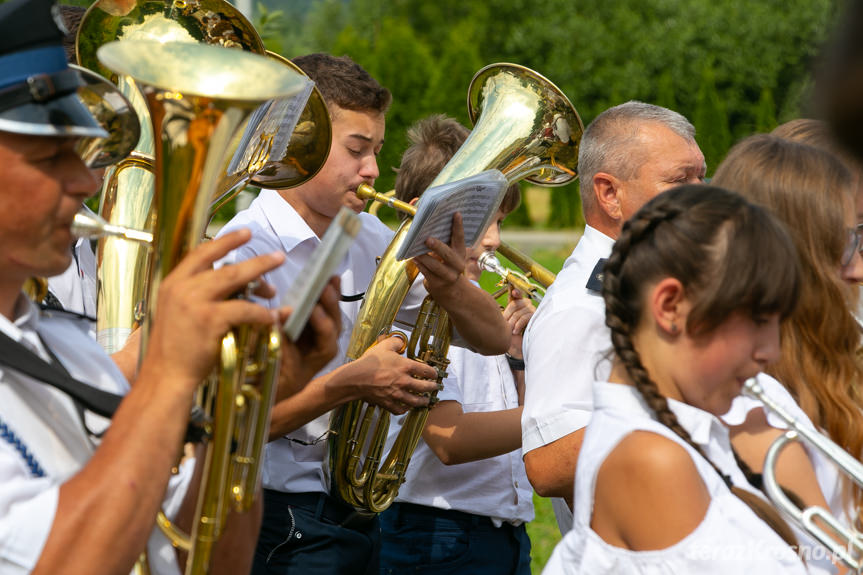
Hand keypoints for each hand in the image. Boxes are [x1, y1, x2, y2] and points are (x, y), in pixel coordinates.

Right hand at [143, 229, 284, 393]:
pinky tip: (272, 317)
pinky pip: (244, 309)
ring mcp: (195, 302)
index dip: (224, 241)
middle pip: (225, 265)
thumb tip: (234, 286)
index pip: (200, 254)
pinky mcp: (209, 319)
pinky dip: (261, 313)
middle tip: (277, 256)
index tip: (244, 233)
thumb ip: (198, 296)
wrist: (164, 378)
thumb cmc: (174, 351)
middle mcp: (181, 288)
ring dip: (262, 278)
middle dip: (255, 260)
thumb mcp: (177, 314)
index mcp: (171, 284)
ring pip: (236, 280)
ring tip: (278, 283)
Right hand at [275, 277, 341, 400]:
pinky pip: (323, 305)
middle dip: (330, 302)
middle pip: (333, 319)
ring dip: (330, 293)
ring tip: (328, 274)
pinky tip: (327, 277)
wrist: (280, 383)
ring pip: (331, 310)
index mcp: (322, 354)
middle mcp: (327, 341)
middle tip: (325, 284)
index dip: (321, 322)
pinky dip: (326, 292)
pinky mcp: (315, 323)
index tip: (312, 308)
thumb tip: (280, 316)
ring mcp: (323, 331)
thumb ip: (281, 342)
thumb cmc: (279, 377)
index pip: (326, 336)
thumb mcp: (278, 365)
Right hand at [352, 335, 438, 414]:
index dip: (433, 372)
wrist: (356, 378)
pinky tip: (407, 407)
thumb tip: (401, 342)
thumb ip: (395, 342)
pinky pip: (400, 410)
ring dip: (423, 401)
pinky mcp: (388, 403)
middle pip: (424, 387)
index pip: (425, 370)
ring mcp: (397, 394)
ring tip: (426, 401)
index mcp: (405, 367)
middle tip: (435, 387)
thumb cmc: (369, 362)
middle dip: (432, 387)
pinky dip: (405, 410)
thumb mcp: (383, 346)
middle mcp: (404, 382)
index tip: (435, 374)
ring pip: (415, 401)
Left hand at [413, 212, 467, 298]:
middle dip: (437, 246)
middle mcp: (457, 264)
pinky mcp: (438, 284)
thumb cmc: (444, 262)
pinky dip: (420, 265)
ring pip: (435, 266)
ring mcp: (448, 275)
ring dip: (424, 257)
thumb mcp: (447, 250)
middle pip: (448, 254)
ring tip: (414, 251)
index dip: (458, 226)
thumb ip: (439, 235)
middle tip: (427, 239)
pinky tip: (413, 259)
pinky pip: (427, 274)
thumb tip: (420, 210)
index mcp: (460, 252)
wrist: (449, 288)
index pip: (460, 238)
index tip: (456, 214)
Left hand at [503, 288, 534, 357]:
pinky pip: (525, 318)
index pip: (517, 295)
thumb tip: (500, 305)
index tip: (513, 292)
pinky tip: (515, 331)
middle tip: (505, 326)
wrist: (519, 347)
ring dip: (513, 323)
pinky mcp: (535, 318)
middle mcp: (527, 305)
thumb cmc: (512, 334)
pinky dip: (518, 325)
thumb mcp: (507, 323)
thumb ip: (506, 313)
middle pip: (515, 305)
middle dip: (508, 316)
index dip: (516, 293)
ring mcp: (532, 311)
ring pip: (519, 312)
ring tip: (510, 330)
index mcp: (519, 304)